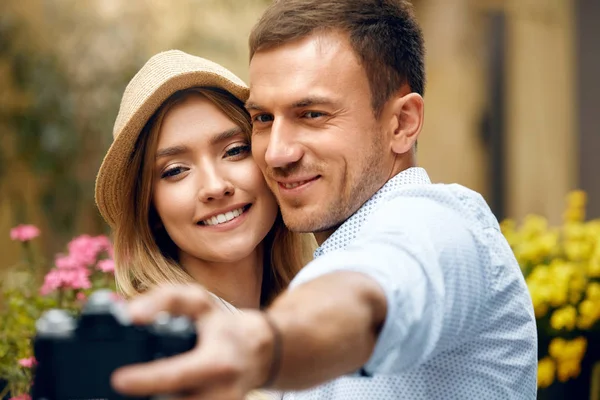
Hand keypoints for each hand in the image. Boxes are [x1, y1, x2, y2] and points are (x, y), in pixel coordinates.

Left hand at [110, 284, 275, 399]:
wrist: (256, 351)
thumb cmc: (221, 325)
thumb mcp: (198, 301)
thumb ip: (166, 299)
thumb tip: (131, 315)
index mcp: (217, 361)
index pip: (178, 374)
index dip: (147, 379)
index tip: (118, 379)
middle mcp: (221, 392)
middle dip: (146, 394)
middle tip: (118, 384)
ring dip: (153, 399)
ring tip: (132, 388)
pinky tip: (154, 393)